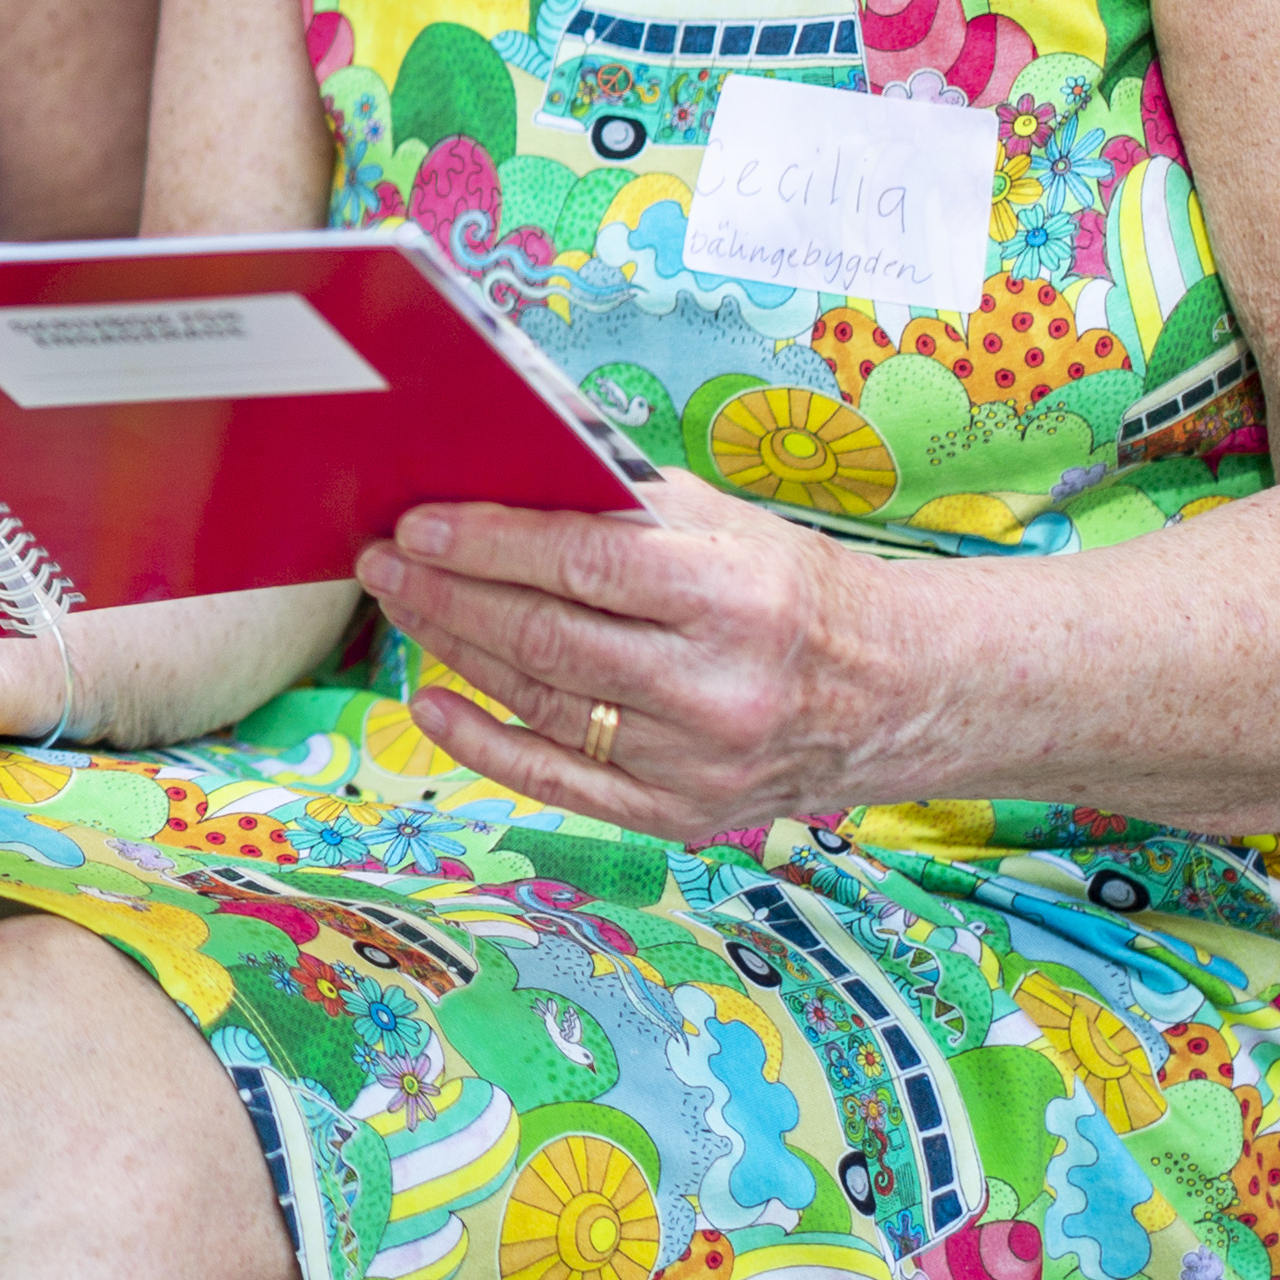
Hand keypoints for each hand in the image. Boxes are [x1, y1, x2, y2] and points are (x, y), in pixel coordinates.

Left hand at [362, 470, 888, 848]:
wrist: (894, 694)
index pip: (583, 565)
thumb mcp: (728, 523)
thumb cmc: (795, 590)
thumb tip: (510, 465)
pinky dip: (484, 744)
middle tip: (384, 562)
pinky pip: (557, 783)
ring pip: (542, 706)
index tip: (419, 525)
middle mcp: (717, 688)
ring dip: (456, 653)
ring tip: (405, 608)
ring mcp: (696, 763)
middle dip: (448, 596)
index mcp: (735, 597)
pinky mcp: (682, 814)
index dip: (488, 544)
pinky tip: (432, 704)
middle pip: (548, 639)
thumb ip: (623, 502)